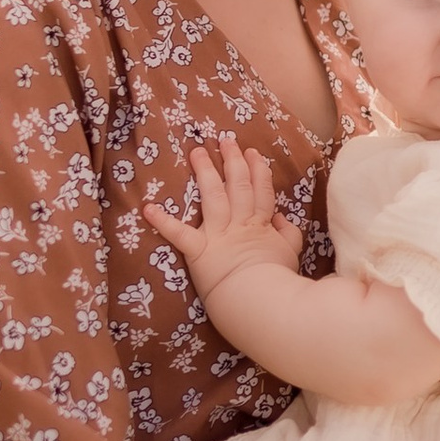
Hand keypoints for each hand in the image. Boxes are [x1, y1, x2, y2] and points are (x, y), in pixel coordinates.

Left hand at [145, 133, 304, 311]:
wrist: (261, 299)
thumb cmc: (277, 280)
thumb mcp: (290, 252)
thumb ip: (288, 232)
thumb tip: (280, 216)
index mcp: (260, 225)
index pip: (260, 191)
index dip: (257, 170)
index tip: (252, 152)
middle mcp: (239, 224)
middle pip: (236, 187)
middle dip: (232, 162)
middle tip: (226, 140)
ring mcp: (218, 235)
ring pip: (212, 198)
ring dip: (205, 173)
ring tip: (198, 152)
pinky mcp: (199, 251)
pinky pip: (179, 234)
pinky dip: (163, 222)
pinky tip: (148, 208)